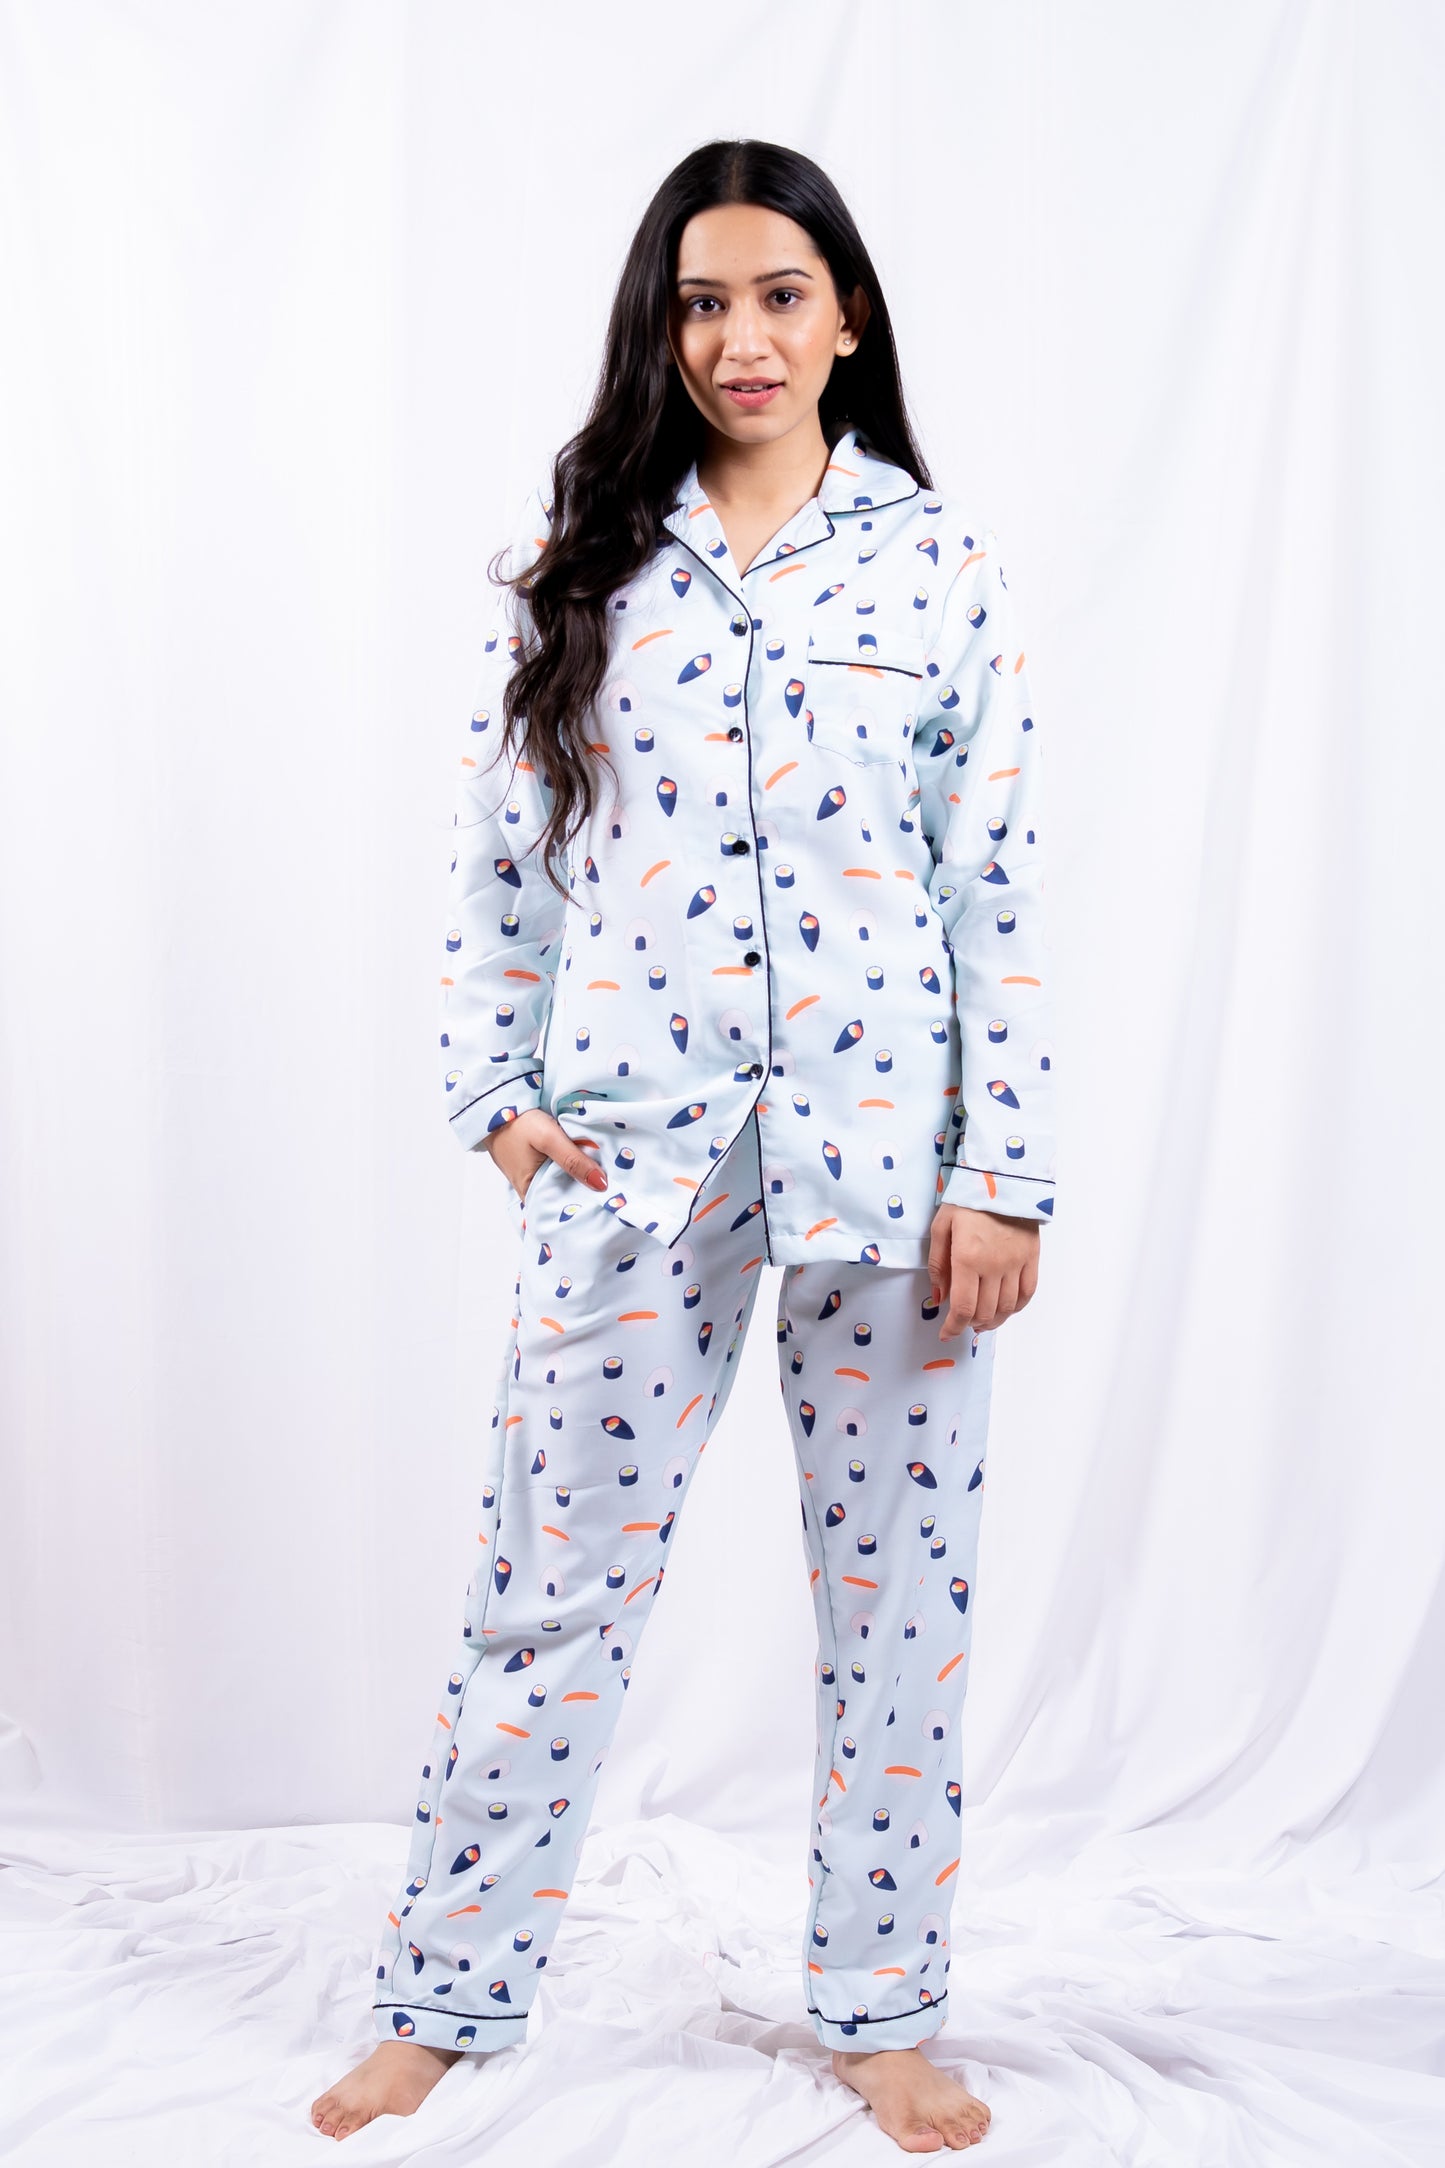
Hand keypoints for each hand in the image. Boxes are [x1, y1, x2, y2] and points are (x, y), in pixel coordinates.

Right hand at [485, 1109, 607, 1202]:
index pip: (562, 1208)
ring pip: (560, 1182)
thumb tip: (601, 1185)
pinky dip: (567, 1166)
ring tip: (602, 1172)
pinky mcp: (532, 1163)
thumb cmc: (517, 1122)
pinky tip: (583, 1160)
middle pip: (563, 1196)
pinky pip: (554, 1170)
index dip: (585, 1204)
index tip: (608, 1200)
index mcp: (530, 1193)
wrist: (495, 1102)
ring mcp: (530, 1176)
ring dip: (576, 1176)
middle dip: (584, 1190)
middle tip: (612, 1185)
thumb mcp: (548, 1139)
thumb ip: (573, 1161)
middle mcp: (529, 1189)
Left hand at [926, 1204, 1039, 1339]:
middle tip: (961, 1322)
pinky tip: (1005, 1309)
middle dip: (970, 1324)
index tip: (946, 1334)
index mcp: (968, 1258)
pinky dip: (1016, 1308)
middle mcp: (994, 1265)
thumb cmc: (967, 1201)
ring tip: (982, 1320)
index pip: (963, 1308)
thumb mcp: (941, 1228)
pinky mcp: (1031, 1257)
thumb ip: (938, 1265)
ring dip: (993, 1320)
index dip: (953, 1327)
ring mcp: (1016, 1263)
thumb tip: (939, 1298)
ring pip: (1007, 1308)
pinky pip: (1027, 1293)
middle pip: (985, 1312)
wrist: (1001, 1179)